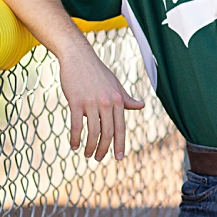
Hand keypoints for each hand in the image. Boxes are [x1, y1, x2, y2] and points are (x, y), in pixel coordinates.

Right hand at [57, 39, 144, 162]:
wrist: (78, 57)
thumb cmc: (97, 72)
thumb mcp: (115, 85)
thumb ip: (126, 99)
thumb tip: (141, 106)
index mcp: (118, 100)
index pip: (121, 127)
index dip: (120, 144)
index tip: (119, 157)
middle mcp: (107, 102)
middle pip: (107, 133)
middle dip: (104, 149)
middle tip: (99, 159)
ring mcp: (91, 102)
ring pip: (93, 132)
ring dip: (90, 147)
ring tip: (87, 154)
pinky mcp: (76, 101)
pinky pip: (76, 125)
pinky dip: (75, 138)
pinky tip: (74, 146)